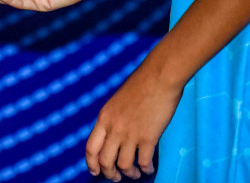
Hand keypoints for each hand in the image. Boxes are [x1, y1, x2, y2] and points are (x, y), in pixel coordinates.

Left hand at [86, 57, 183, 179]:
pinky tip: (150, 167)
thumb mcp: (118, 101)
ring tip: (136, 173)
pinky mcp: (148, 137)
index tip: (96, 171)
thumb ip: (114, 118)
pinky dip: (146, 169)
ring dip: (130, 173)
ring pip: (124, 165)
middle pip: (105, 161)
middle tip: (117, 177)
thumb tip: (115, 135)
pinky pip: (143, 162)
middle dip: (111, 174)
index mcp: (104, 118)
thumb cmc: (142, 83)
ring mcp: (130, 134)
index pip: (90, 148)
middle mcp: (114, 128)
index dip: (91, 163)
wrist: (159, 76)